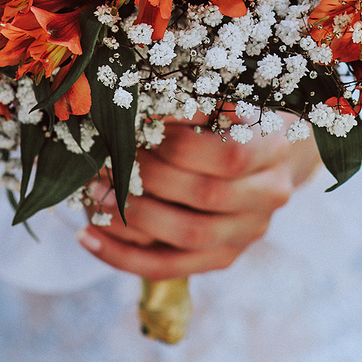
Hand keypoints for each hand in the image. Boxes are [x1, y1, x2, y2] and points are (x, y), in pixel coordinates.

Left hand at [76, 119, 321, 278]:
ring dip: (133, 216)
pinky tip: (87, 235)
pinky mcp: (222, 257)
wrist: (262, 155)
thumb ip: (196, 99)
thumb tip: (141, 95)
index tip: (138, 123)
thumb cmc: (234, 113)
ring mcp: (247, 233)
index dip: (180, 142)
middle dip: (150, 177)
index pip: (229, 154)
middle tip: (107, 159)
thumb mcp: (228, 95)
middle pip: (206, 195)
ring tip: (93, 194)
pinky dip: (123, 256)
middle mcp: (269, 196)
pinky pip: (169, 266)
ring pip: (187, 236)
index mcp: (274, 149)